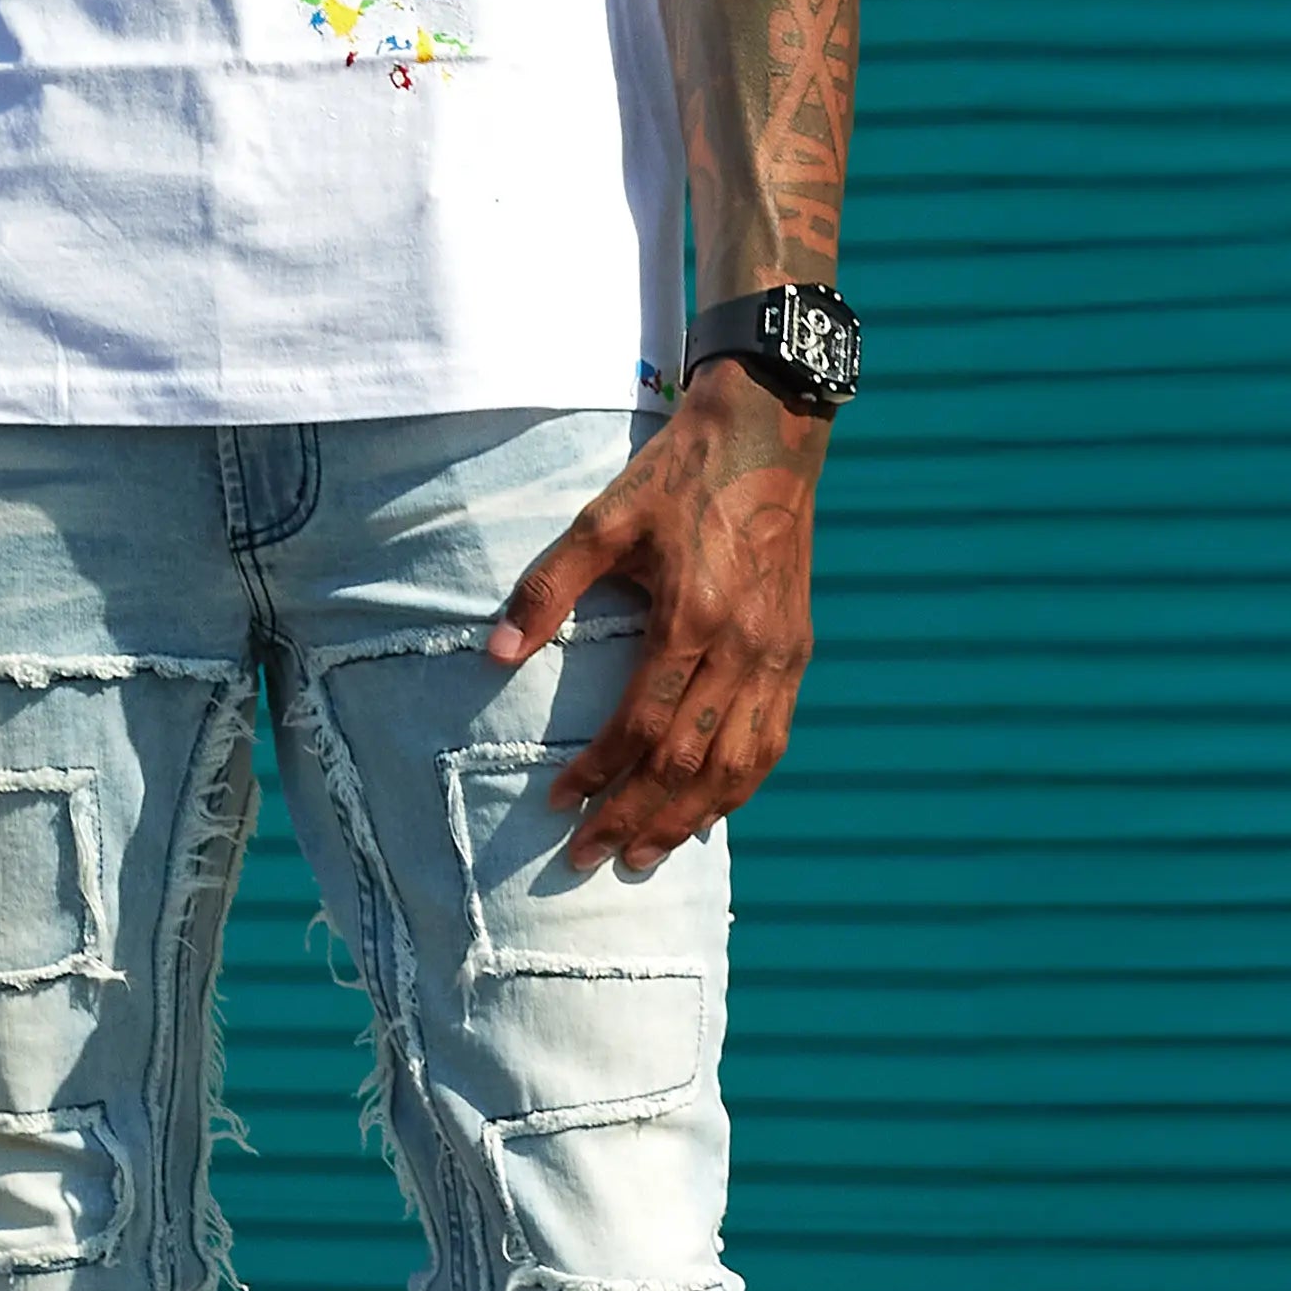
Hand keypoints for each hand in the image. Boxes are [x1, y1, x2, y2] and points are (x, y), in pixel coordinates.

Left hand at [483, 367, 821, 872]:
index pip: (642, 725)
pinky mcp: (797, 649)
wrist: (767, 432)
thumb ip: (548, 588)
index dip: (600, 774)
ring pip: (739, 764)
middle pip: (690, 761)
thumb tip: (494, 653)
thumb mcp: (603, 519)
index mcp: (693, 616)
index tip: (560, 806)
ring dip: (690, 818)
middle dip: (637, 817)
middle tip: (590, 858)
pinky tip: (711, 813)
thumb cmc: (678, 475)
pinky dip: (742, 785)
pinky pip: (774, 739)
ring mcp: (778, 653)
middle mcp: (744, 646)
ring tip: (646, 855)